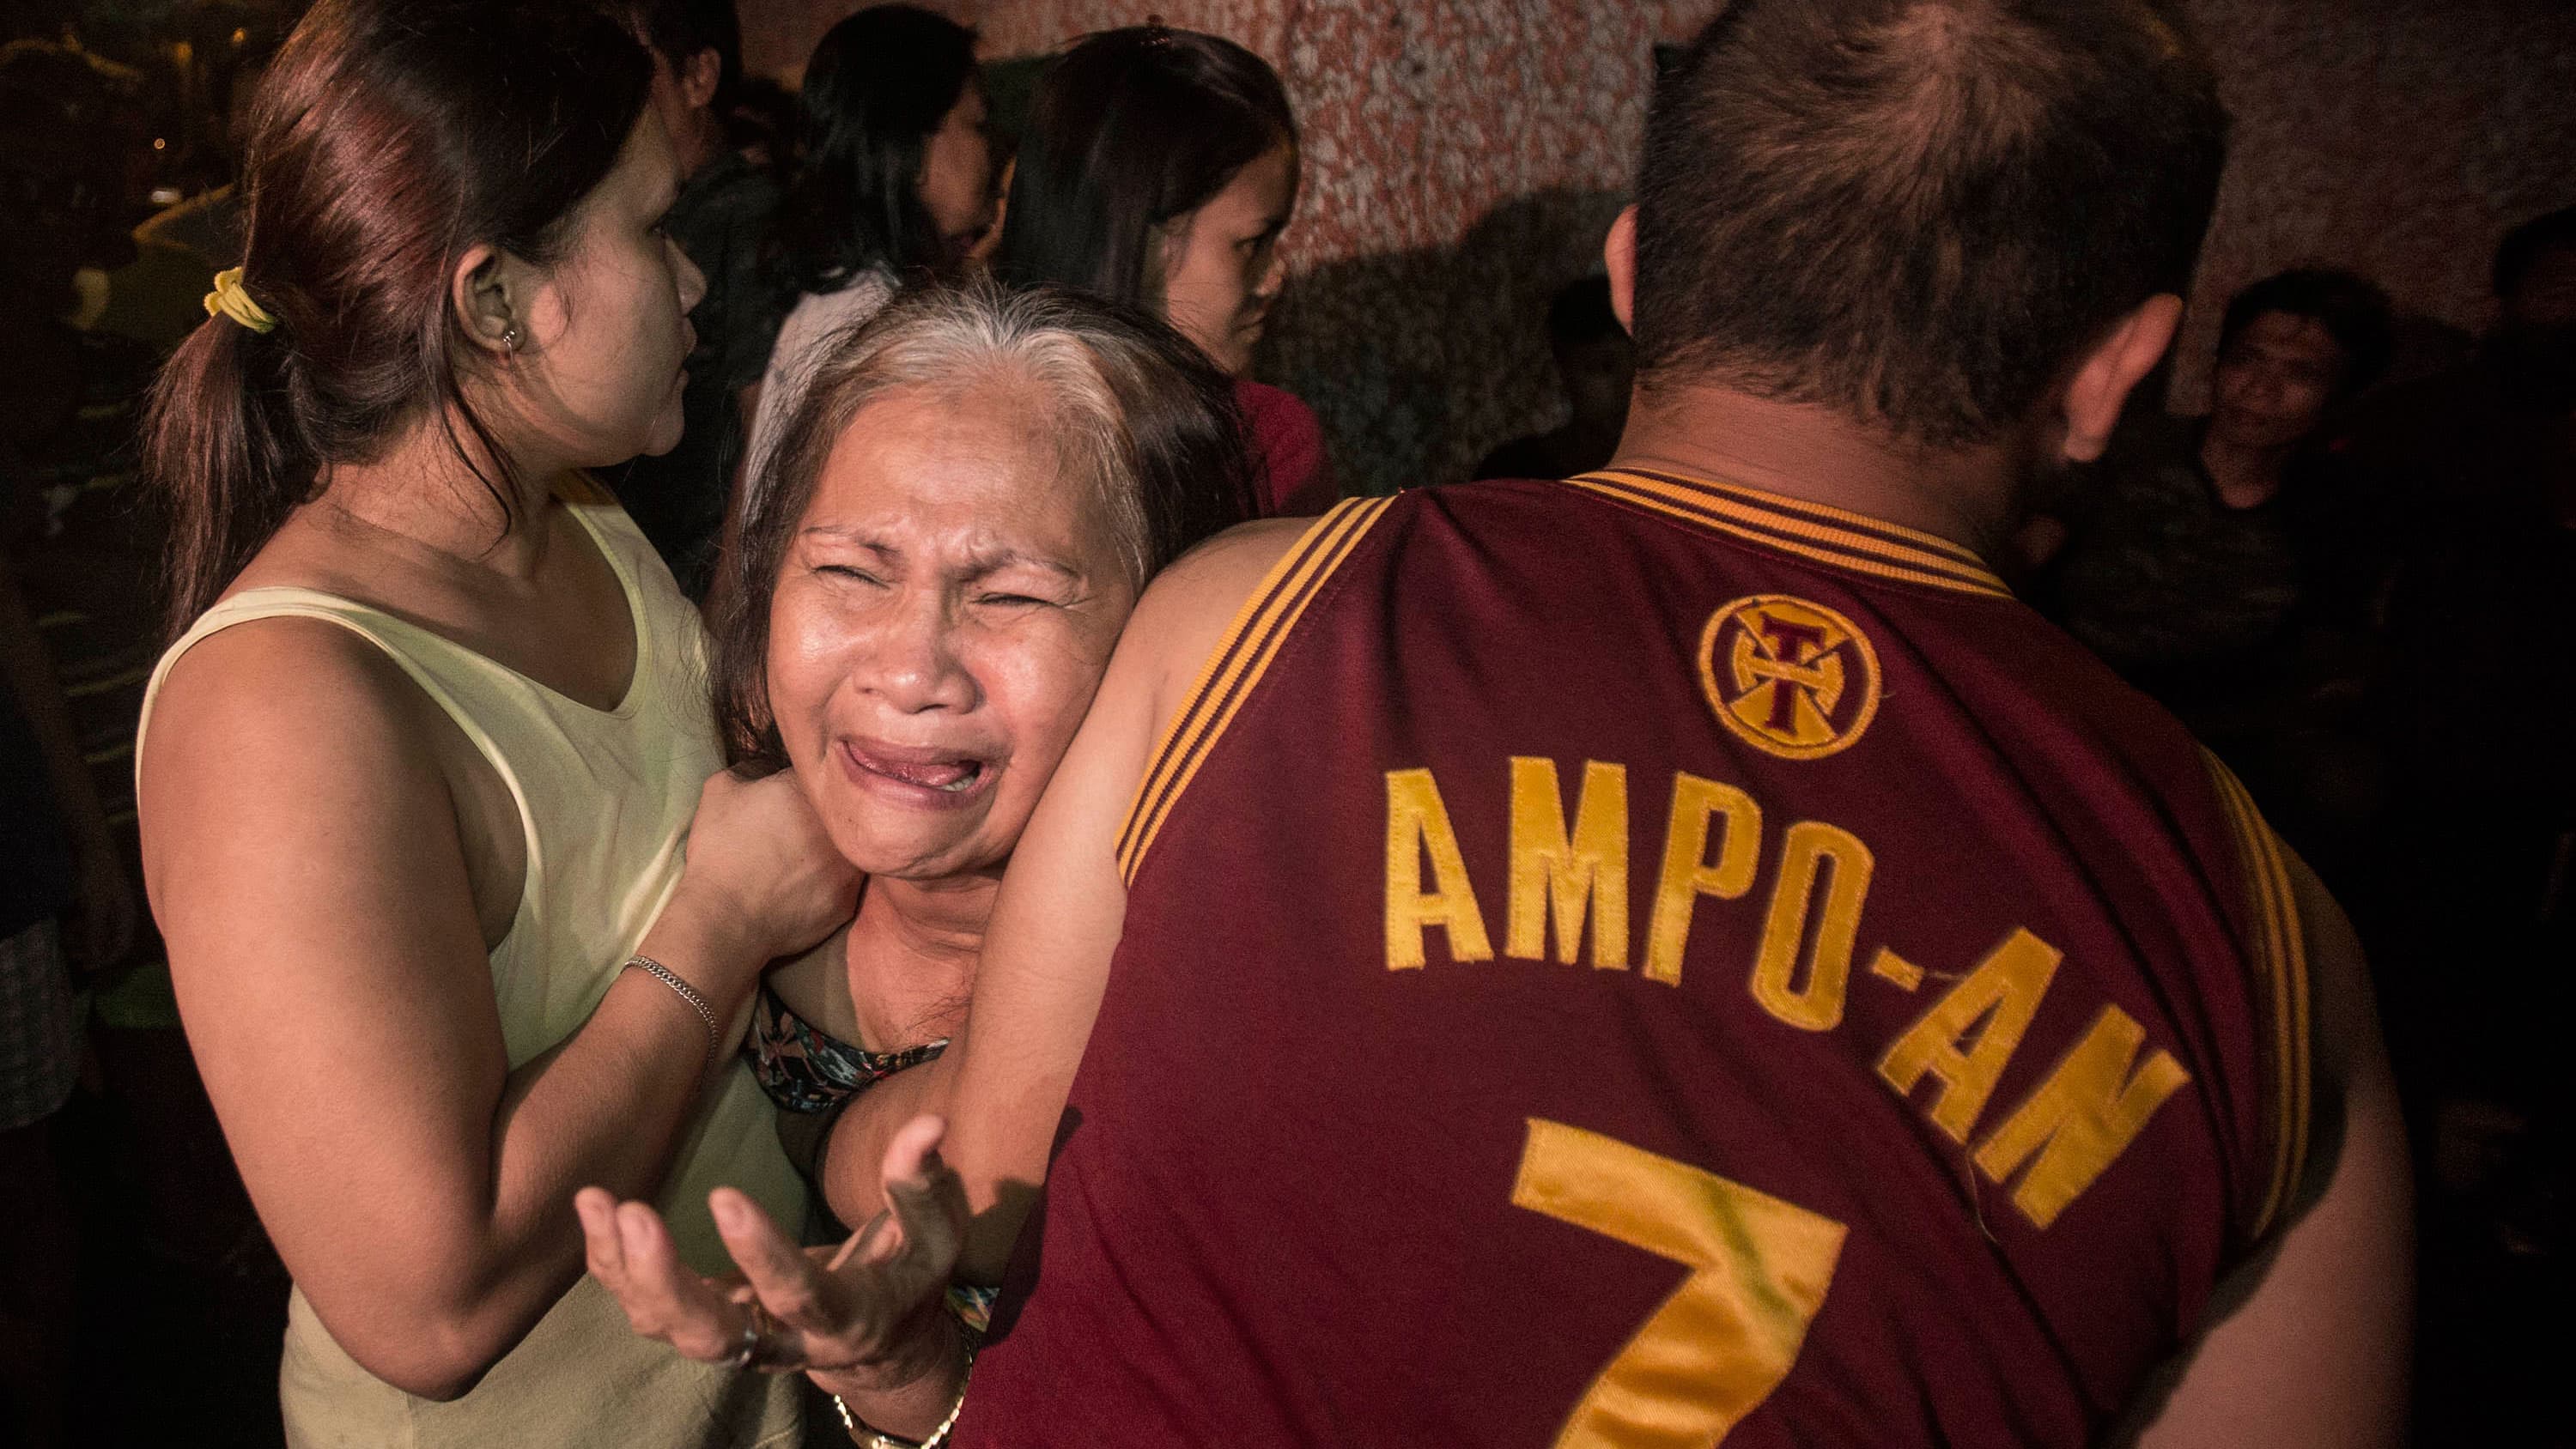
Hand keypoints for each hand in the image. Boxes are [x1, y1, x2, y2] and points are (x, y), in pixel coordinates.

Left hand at [67, 841, 137, 972]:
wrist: (93, 848)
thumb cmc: (99, 877)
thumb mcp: (95, 907)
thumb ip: (95, 933)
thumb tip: (93, 959)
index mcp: (127, 917)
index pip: (121, 947)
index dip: (105, 959)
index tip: (86, 966)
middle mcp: (121, 915)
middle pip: (108, 941)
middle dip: (90, 949)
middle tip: (71, 954)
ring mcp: (110, 907)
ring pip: (97, 932)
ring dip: (82, 939)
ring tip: (66, 939)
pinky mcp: (98, 901)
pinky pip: (90, 921)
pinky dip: (79, 927)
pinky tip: (69, 925)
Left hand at [578, 1114, 968, 1392]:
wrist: (882, 1343)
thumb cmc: (911, 1275)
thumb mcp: (936, 1234)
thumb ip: (923, 1186)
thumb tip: (929, 1125)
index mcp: (843, 1321)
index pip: (798, 1296)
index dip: (760, 1253)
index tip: (724, 1194)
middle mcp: (782, 1344)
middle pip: (711, 1337)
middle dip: (666, 1283)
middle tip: (634, 1213)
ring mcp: (738, 1338)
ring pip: (668, 1328)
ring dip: (627, 1271)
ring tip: (600, 1202)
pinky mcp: (709, 1320)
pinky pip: (649, 1306)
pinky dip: (613, 1264)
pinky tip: (594, 1209)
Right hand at [672, 766, 859, 976]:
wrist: (725, 918)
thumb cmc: (720, 850)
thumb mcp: (721, 789)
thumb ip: (752, 766)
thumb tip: (770, 766)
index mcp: (811, 791)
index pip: (818, 774)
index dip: (802, 785)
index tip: (786, 798)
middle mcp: (840, 826)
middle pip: (841, 811)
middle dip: (821, 816)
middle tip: (795, 830)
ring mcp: (850, 865)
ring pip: (850, 846)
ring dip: (832, 849)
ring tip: (802, 859)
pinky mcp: (849, 899)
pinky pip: (846, 882)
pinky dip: (829, 882)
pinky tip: (804, 885)